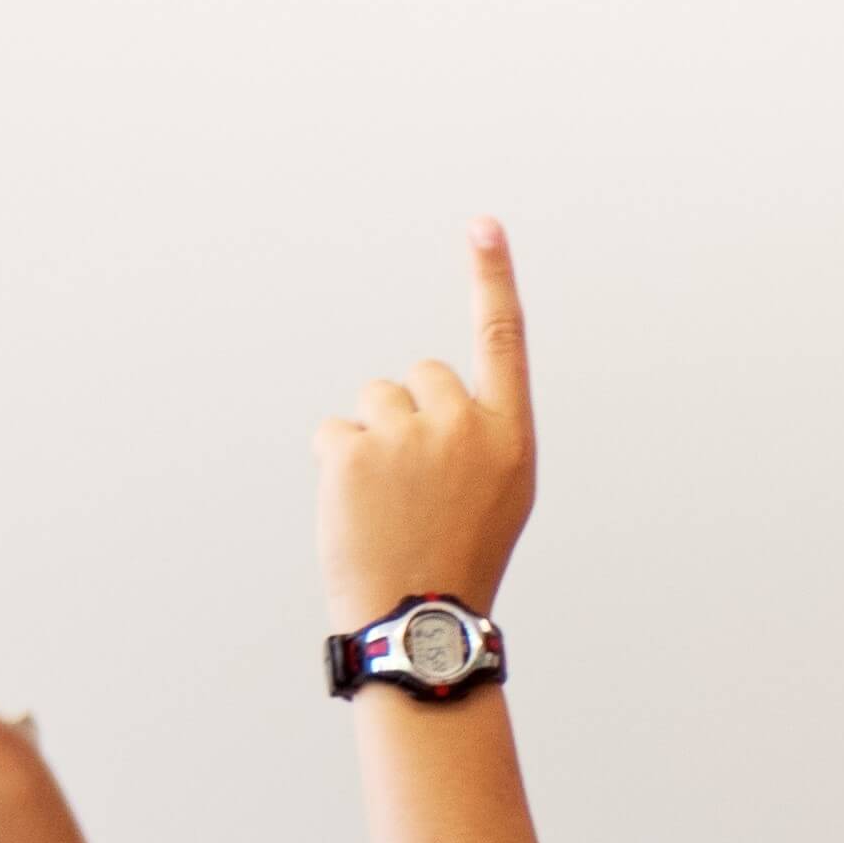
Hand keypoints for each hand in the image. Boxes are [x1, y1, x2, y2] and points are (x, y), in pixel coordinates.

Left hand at [315, 219, 537, 623]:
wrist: (417, 618)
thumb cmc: (458, 554)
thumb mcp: (496, 493)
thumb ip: (477, 434)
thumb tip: (430, 390)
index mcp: (510, 436)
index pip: (503, 339)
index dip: (492, 277)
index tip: (483, 224)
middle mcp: (465, 424)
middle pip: (420, 375)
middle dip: (410, 415)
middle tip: (416, 484)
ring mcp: (408, 436)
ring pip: (374, 400)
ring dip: (372, 439)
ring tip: (389, 501)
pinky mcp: (355, 450)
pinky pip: (333, 432)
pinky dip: (337, 464)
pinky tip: (356, 508)